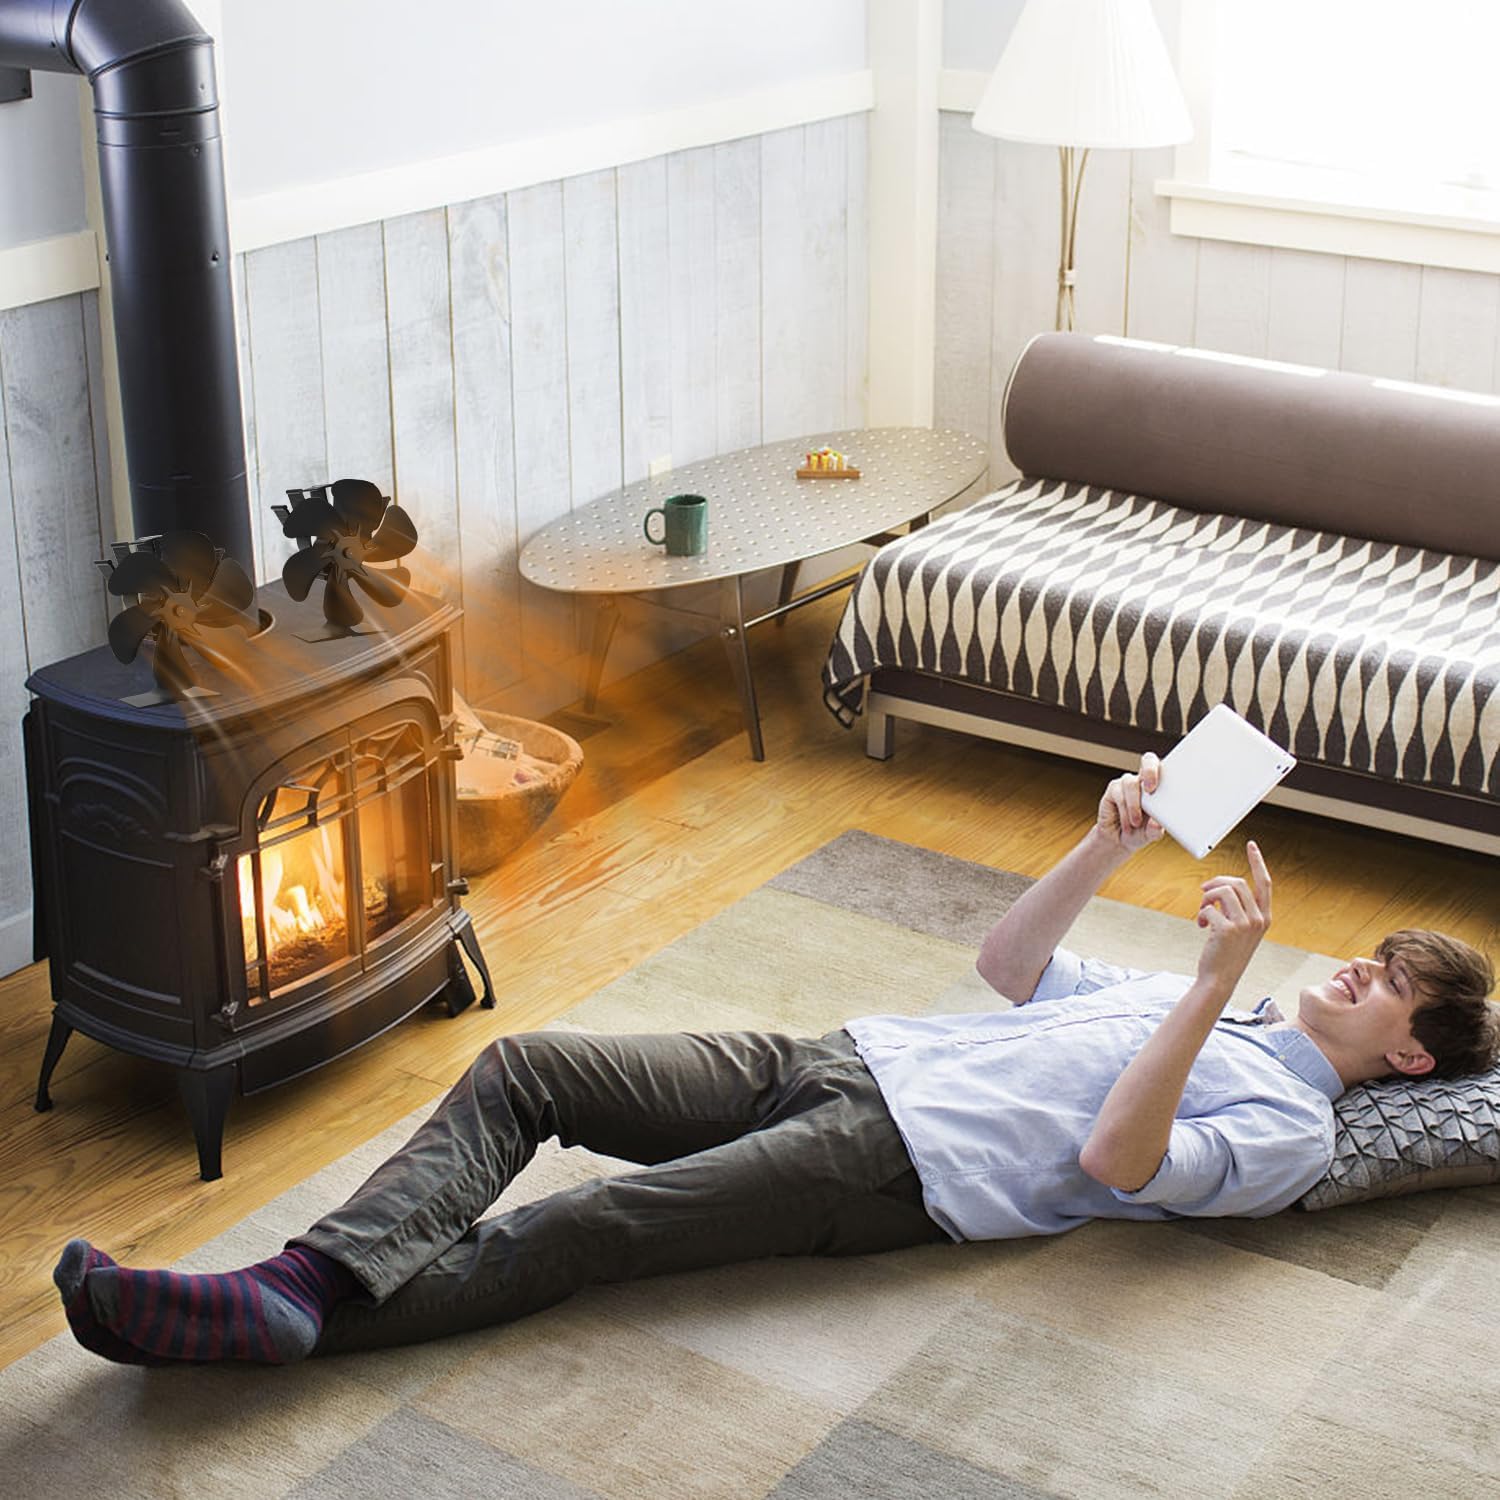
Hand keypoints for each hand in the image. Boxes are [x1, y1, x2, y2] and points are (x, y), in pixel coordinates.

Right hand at [1097, 753, 1164, 854]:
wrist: (1119, 839)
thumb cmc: (1141, 832)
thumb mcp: (1151, 834)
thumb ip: (1155, 829)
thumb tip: (1157, 823)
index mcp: (1161, 786)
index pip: (1168, 768)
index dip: (1171, 768)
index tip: (1173, 782)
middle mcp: (1144, 780)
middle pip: (1148, 760)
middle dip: (1150, 771)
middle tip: (1151, 789)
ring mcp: (1128, 783)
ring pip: (1131, 784)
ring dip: (1134, 806)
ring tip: (1136, 823)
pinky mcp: (1113, 789)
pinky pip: (1119, 795)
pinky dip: (1124, 812)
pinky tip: (1128, 824)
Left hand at [1195, 841, 1272, 996]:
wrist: (1219, 979)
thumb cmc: (1225, 952)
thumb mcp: (1238, 928)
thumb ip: (1237, 907)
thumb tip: (1217, 886)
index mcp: (1265, 917)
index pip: (1264, 883)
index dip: (1257, 862)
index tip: (1251, 845)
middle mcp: (1259, 919)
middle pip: (1237, 883)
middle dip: (1216, 883)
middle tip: (1203, 891)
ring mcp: (1245, 925)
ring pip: (1222, 892)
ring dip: (1206, 898)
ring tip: (1202, 913)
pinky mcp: (1227, 930)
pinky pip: (1208, 908)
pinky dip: (1200, 914)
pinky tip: (1200, 926)